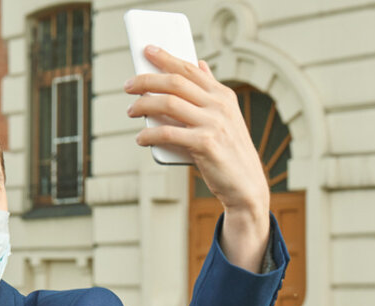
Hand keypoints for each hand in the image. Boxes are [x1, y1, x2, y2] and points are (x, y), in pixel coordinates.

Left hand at [124, 45, 270, 272]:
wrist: (246, 186)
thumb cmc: (229, 151)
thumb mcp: (225, 117)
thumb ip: (210, 92)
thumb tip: (199, 64)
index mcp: (223, 96)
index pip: (190, 69)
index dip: (166, 57)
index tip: (147, 50)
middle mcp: (220, 106)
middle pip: (175, 82)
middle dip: (147, 79)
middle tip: (128, 85)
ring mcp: (213, 124)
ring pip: (169, 103)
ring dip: (144, 104)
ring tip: (132, 110)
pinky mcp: (205, 145)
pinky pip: (168, 133)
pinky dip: (149, 134)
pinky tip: (141, 138)